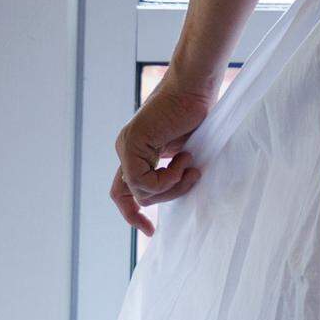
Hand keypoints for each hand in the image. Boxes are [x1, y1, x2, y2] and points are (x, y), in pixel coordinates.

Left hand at [111, 71, 217, 236]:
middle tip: (190, 179)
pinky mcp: (132, 143)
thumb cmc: (195, 114)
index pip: (123, 192)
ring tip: (190, 164)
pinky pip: (143, 182)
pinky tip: (183, 159)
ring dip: (171, 186)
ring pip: (142, 192)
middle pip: (134, 196)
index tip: (150, 232)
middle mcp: (126, 151)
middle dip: (166, 197)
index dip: (133, 214)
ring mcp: (126, 146)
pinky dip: (167, 178)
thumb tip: (169, 196)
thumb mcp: (182, 154)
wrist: (196, 87)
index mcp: (136, 154)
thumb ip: (169, 173)